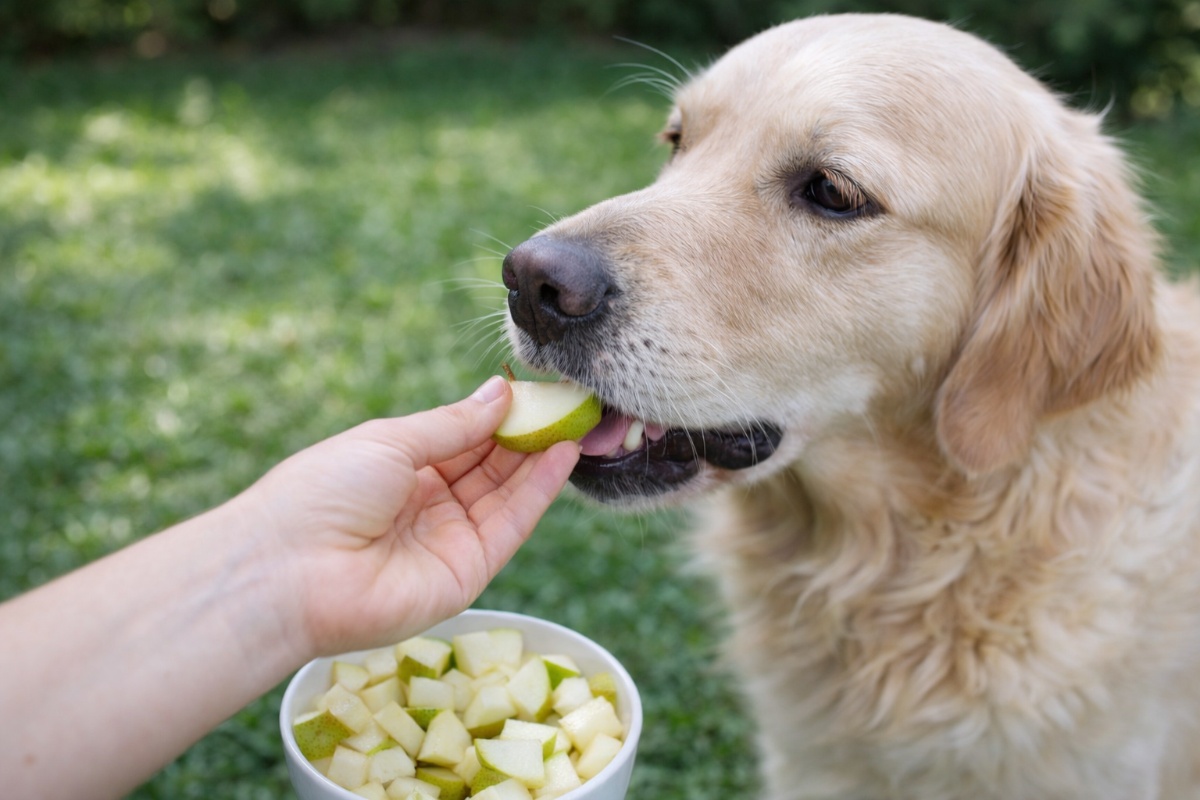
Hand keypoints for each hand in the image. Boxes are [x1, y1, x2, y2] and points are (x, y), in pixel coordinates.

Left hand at [242, 376, 579, 658]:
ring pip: (508, 493)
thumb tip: (501, 392)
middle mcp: (429, 506)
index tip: (538, 387)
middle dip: (531, 433)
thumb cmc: (322, 493)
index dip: (501, 415)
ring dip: (544, 457)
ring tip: (577, 418)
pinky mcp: (467, 573)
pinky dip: (540, 490)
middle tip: (571, 399)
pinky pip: (511, 525)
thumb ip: (454, 423)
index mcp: (402, 471)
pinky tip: (562, 453)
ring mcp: (450, 541)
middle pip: (492, 466)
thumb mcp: (391, 441)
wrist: (287, 571)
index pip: (465, 439)